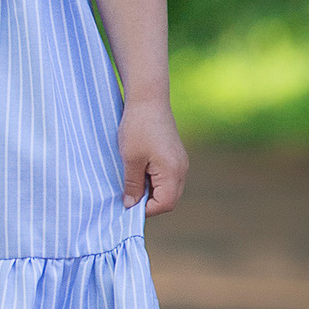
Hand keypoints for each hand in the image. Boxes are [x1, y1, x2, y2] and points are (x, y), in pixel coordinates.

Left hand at [118, 98, 187, 214]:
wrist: (148, 99)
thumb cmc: (138, 127)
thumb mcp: (131, 159)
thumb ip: (133, 185)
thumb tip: (131, 206)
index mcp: (173, 172)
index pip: (164, 204)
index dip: (145, 209)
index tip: (126, 202)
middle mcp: (181, 170)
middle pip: (168, 199)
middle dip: (148, 201)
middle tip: (127, 193)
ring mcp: (180, 162)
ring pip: (167, 188)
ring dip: (149, 189)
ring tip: (130, 179)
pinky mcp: (174, 156)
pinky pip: (166, 177)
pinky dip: (152, 179)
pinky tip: (137, 169)